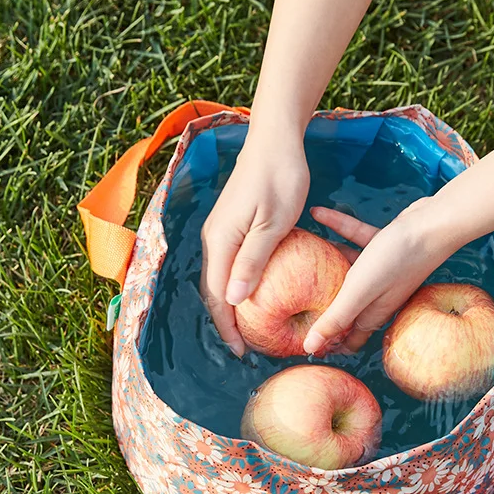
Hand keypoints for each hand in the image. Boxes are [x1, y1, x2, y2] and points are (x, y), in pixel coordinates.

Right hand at [200, 130, 309, 356]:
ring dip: (231, 306)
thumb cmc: (280, 179)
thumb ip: (252, 262)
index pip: (218, 295)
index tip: (241, 352)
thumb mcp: (272, 224)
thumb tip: (234, 301)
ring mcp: (220, 232)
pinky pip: (228, 264)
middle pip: (213, 290)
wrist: (274, 141)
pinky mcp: (230, 226)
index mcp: (221, 242)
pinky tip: (253, 294)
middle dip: (226, 322)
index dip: (227, 327)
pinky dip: (237, 285)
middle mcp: (214, 240)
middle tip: (246, 348)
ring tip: (249, 329)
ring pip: (219, 278)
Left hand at [302, 197, 458, 353]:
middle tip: (292, 298)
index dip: (329, 343)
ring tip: (301, 254)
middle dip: (321, 305)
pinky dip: (338, 228)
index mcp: (372, 313)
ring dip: (325, 264)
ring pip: (347, 271)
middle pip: (345, 306)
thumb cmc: (397, 260)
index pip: (349, 338)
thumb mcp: (359, 291)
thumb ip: (335, 318)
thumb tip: (309, 348)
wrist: (433, 224)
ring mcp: (382, 271)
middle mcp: (377, 296)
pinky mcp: (385, 247)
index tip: (304, 340)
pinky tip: (317, 213)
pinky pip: (356, 239)